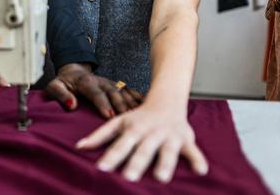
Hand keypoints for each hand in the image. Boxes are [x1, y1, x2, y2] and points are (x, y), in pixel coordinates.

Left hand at [45, 64, 141, 117]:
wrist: (74, 71)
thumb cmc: (64, 83)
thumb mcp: (55, 87)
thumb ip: (60, 95)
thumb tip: (71, 105)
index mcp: (86, 81)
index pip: (96, 93)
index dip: (103, 103)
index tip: (109, 115)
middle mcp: (101, 81)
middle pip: (114, 92)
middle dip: (122, 105)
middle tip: (129, 120)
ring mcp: (111, 83)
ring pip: (124, 92)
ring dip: (132, 104)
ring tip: (141, 117)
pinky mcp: (117, 86)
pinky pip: (130, 91)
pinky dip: (139, 98)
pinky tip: (149, 107)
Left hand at [76, 100, 207, 182]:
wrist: (166, 101)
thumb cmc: (139, 117)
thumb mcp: (118, 122)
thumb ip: (100, 135)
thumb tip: (78, 147)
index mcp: (133, 129)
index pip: (120, 144)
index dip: (111, 156)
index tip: (102, 169)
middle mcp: (150, 133)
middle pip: (142, 150)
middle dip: (136, 163)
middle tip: (129, 179)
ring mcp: (168, 136)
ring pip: (167, 151)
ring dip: (165, 163)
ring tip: (161, 178)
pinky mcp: (185, 140)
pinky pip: (193, 150)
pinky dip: (197, 159)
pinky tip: (201, 171)